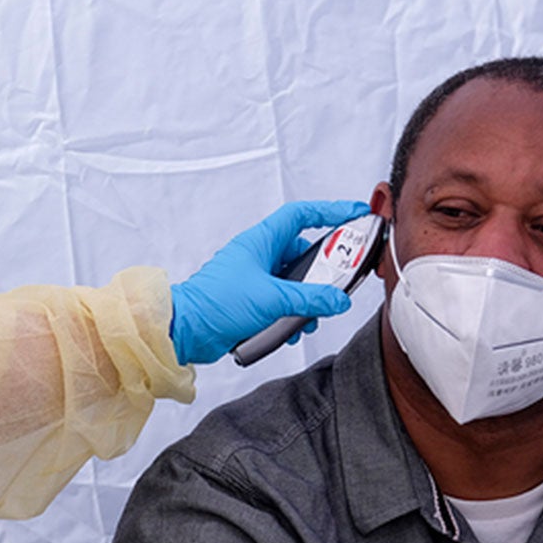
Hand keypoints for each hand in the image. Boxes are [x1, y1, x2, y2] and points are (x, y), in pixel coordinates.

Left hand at [170, 200, 371, 364]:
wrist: (187, 330)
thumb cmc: (216, 302)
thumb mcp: (272, 298)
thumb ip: (311, 298)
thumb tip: (337, 299)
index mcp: (261, 241)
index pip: (302, 215)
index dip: (331, 211)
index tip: (355, 214)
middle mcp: (259, 256)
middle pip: (304, 254)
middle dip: (323, 273)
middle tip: (339, 285)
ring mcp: (256, 279)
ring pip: (295, 283)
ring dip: (307, 301)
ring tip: (311, 317)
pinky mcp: (253, 301)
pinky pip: (283, 303)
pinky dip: (291, 315)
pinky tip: (291, 331)